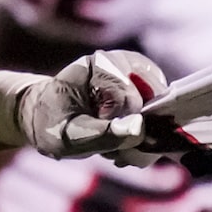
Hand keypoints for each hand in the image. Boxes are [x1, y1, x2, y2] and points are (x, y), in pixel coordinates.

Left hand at [0, 50, 168, 160]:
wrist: (46, 115)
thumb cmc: (51, 122)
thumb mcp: (65, 135)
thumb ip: (101, 134)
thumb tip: (140, 129)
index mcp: (101, 65)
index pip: (132, 104)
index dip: (118, 129)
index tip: (94, 136)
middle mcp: (127, 63)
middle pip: (155, 108)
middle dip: (134, 137)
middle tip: (107, 148)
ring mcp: (141, 76)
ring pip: (164, 117)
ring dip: (141, 141)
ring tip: (113, 144)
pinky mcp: (150, 91)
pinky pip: (163, 120)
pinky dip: (145, 138)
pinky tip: (122, 141)